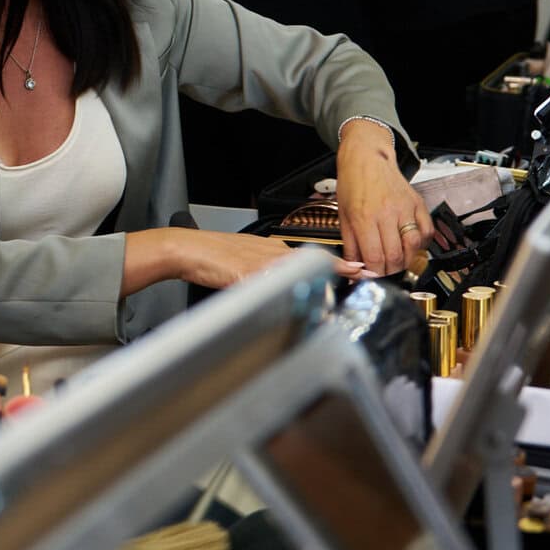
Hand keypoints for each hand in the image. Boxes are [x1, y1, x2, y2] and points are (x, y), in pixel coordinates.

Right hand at [171, 227, 354, 289]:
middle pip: (311, 263)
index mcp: (272, 250)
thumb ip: (267, 271)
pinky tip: (297, 300)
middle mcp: (271, 253)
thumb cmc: (212, 256)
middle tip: (361, 276)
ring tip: (336, 292)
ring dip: (317, 283)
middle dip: (337, 272)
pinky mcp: (247, 273)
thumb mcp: (246, 261)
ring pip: (297, 272)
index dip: (338, 265)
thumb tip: (285, 285)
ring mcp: (260, 262)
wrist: (187, 249)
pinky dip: (286, 292)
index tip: (359, 270)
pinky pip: (272, 284)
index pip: (312, 257)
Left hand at [335, 120, 431, 276]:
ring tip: (398, 262)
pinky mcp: (417, 204)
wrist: (367, 158)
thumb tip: (355, 269)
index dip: (375, 274)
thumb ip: (351, 245)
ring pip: (413, 247)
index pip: (375, 257)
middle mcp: (386, 214)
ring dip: (407, 261)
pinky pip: (426, 232)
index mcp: (364, 217)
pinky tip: (410, 245)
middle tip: (385, 272)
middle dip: (390, 271)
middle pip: (395, 256)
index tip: (373, 277)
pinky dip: (421, 245)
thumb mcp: (343, 216)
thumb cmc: (353, 185)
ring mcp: (405, 209)